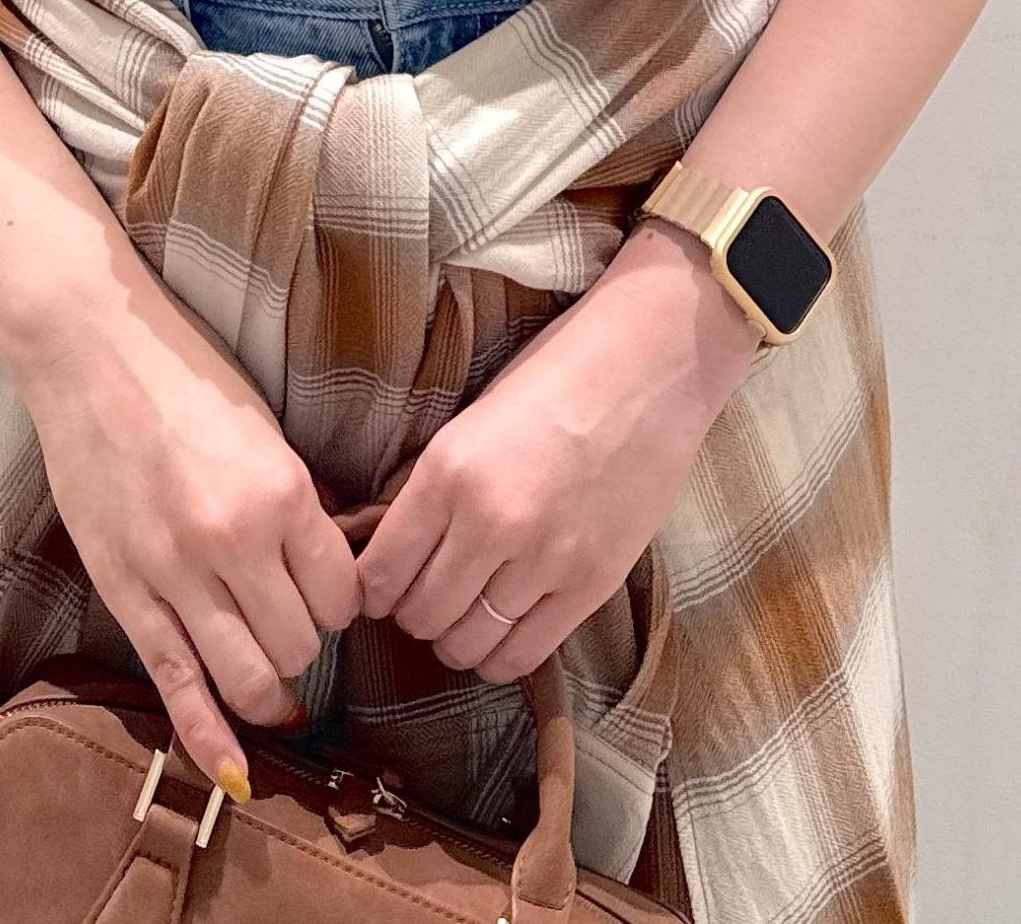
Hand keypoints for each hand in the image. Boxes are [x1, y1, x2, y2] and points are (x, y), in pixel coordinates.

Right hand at [8, 281, 362, 797]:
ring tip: (265, 665)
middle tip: (289, 614)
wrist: (92, 353)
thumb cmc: (185, 378)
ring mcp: (175, 573)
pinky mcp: (126, 591)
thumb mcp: (266, 432)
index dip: (341, 600)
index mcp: (281, 494)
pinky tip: (233, 773)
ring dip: (266, 681)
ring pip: (248, 677)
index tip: (325, 588)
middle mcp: (233, 542)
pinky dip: (207, 737)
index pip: (342, 596)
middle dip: (304, 640)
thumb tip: (332, 566)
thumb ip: (299, 504)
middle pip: (299, 644)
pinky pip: (175, 684)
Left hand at [354, 221, 761, 679]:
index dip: (372, 590)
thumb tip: (392, 548)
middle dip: (412, 614)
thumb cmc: (556, 378)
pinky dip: (500, 655)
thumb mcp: (470, 422)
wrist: (649, 366)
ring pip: (466, 644)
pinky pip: (523, 654)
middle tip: (425, 597)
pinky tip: (500, 632)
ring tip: (464, 615)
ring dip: (455, 638)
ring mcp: (543, 560)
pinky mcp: (591, 585)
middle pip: (420, 615)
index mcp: (447, 472)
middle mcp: (489, 523)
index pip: (380, 572)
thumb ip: (432, 488)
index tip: (381, 588)